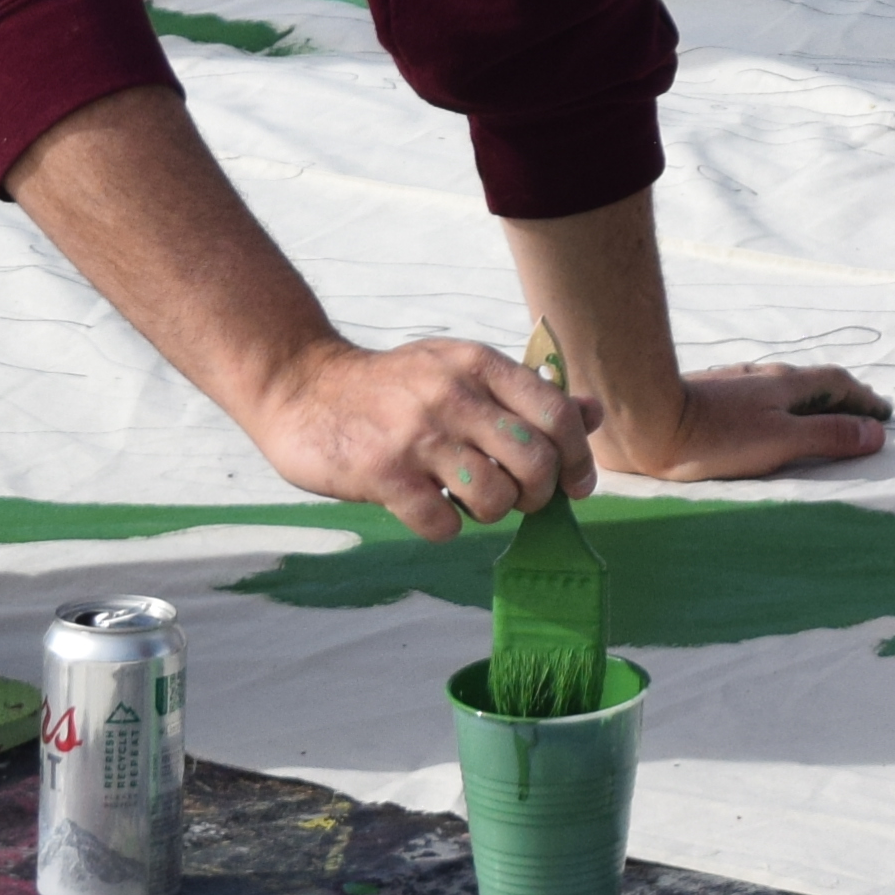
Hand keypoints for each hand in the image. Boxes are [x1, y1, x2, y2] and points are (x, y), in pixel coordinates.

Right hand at [253, 335, 592, 540]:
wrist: (302, 386)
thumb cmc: (395, 385)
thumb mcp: (462, 370)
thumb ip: (526, 393)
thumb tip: (592, 414)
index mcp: (480, 366)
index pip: (558, 415)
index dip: (578, 457)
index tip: (576, 483)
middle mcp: (454, 396)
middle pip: (536, 461)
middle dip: (541, 494)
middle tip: (522, 499)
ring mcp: (417, 436)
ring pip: (495, 497)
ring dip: (494, 513)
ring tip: (472, 502)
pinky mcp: (382, 475)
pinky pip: (442, 524)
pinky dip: (446, 528)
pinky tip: (430, 510)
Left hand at [601, 361, 894, 482]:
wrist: (644, 421)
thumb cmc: (715, 438)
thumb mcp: (781, 443)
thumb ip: (828, 437)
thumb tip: (876, 433)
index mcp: (787, 386)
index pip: (839, 384)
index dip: (864, 400)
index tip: (884, 415)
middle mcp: (764, 376)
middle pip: (813, 382)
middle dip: (840, 397)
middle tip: (859, 413)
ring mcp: (734, 383)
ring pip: (782, 387)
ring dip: (807, 400)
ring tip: (814, 416)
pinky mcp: (708, 395)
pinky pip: (755, 395)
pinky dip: (775, 405)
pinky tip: (759, 415)